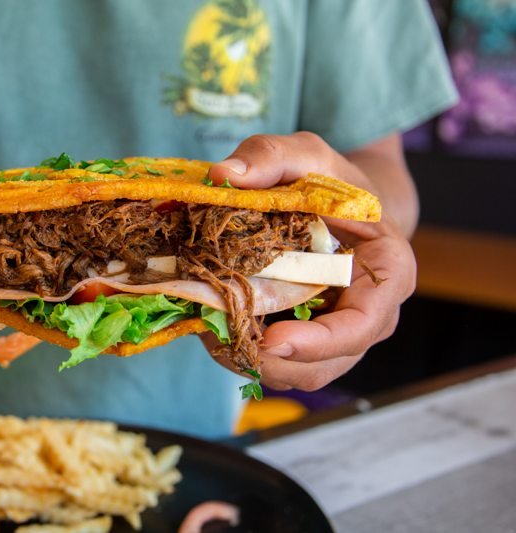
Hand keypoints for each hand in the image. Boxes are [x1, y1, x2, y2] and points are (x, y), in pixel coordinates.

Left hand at [204, 132, 415, 390]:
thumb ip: (271, 155)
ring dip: (250, 361)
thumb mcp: (306, 154)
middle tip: (218, 335)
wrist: (333, 204)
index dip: (321, 341)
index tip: (273, 339)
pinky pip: (277, 365)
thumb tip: (225, 175)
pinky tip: (213, 327)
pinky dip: (242, 354)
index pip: (365, 322)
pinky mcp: (306, 341)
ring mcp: (337, 334)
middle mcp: (369, 314)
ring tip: (209, 330)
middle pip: (326, 362)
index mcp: (387, 272)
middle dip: (270, 359)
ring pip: (297, 373)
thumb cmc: (329, 181)